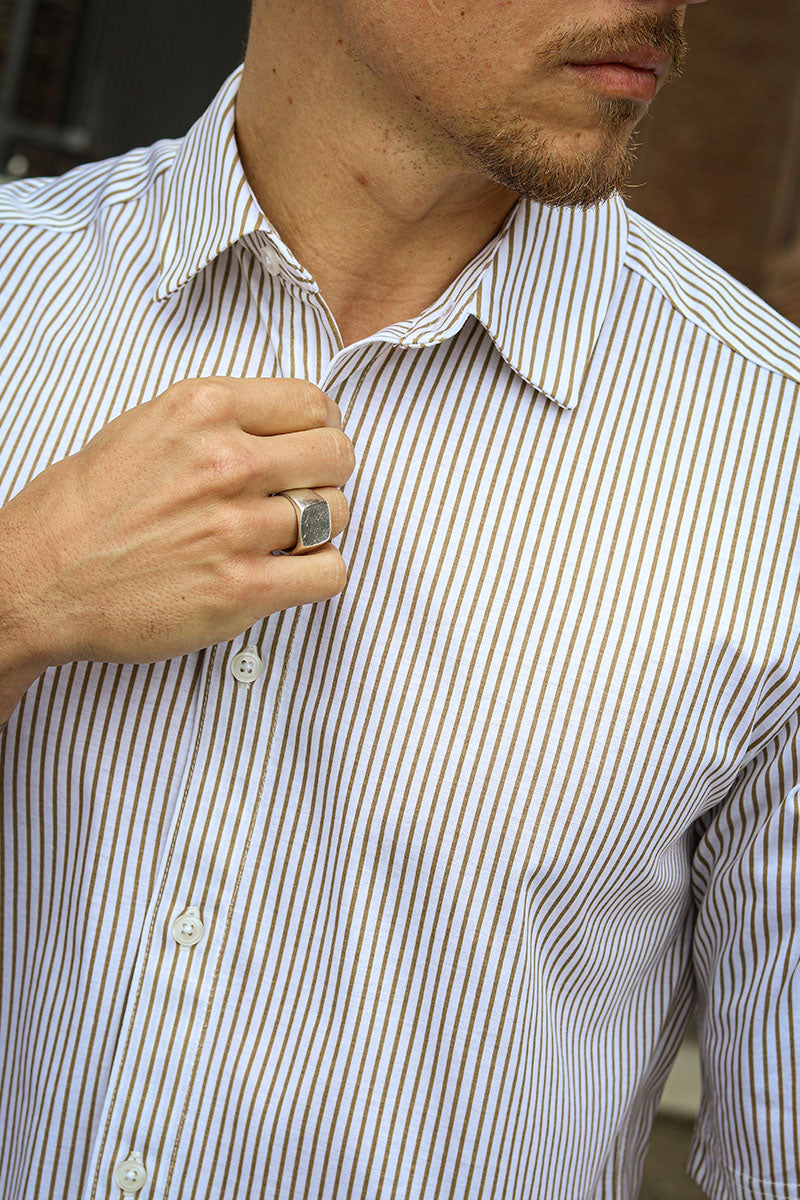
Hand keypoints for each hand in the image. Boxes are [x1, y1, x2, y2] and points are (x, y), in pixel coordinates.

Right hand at [0, 376, 353, 675]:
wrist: (37, 580)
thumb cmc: (83, 511)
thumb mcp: (143, 429)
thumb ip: (215, 422)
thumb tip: (281, 429)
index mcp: (201, 410)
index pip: (312, 403)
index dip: (322, 429)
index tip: (312, 449)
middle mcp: (224, 461)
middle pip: (336, 455)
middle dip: (329, 476)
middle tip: (304, 495)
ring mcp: (235, 527)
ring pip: (336, 514)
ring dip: (321, 528)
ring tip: (285, 539)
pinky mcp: (241, 588)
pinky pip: (329, 573)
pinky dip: (318, 574)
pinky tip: (289, 574)